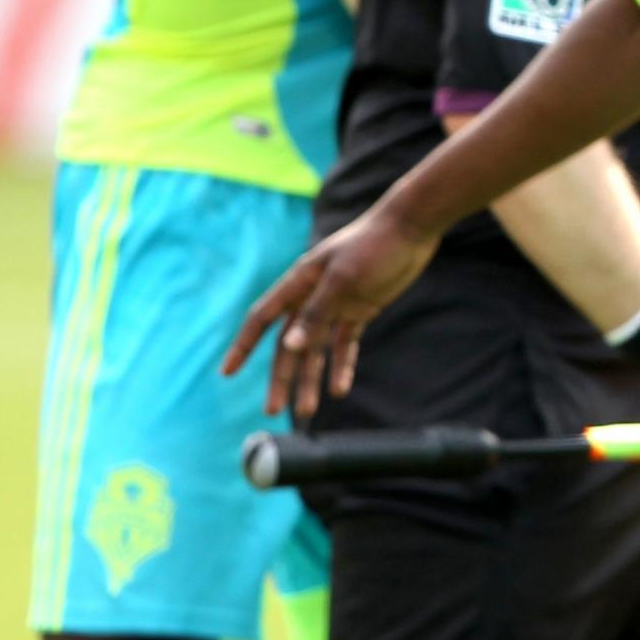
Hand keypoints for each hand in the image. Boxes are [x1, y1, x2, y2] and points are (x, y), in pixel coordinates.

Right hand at [225, 204, 444, 414]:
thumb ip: (317, 312)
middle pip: (289, 345)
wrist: (411, 228)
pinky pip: (345, 343)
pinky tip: (339, 389)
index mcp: (298, 283)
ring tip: (308, 411)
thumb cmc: (373, 245)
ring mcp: (336, 305)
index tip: (227, 373)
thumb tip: (289, 346)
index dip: (243, 346)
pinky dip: (341, 366)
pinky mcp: (360, 309)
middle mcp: (312, 297)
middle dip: (281, 377)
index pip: (262, 319)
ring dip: (311, 379)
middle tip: (274, 410)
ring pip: (316, 349)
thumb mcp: (344, 279)